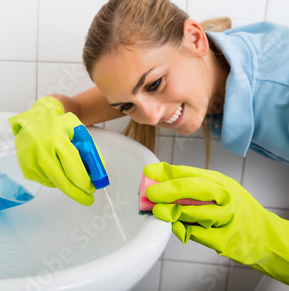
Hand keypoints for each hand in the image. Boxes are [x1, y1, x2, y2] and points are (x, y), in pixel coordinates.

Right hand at [8, 97, 95, 205]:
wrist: (35, 119)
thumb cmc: (58, 124)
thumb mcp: (80, 133)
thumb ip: (90, 153)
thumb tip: (97, 175)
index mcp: (57, 140)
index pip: (74, 170)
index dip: (85, 183)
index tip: (92, 189)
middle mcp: (42, 151)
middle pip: (62, 182)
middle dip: (77, 193)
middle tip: (87, 199)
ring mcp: (31, 161)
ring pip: (54, 183)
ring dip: (65, 182)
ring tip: (66, 167)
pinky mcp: (25, 168)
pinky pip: (44, 181)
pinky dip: (53, 179)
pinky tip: (54, 165)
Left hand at [144, 162, 288, 283]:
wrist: (264, 236)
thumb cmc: (235, 210)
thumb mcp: (216, 190)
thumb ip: (189, 186)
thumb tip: (157, 181)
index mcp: (219, 182)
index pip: (190, 173)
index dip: (166, 172)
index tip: (148, 172)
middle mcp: (225, 197)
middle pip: (195, 189)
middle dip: (169, 189)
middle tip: (151, 194)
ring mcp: (227, 218)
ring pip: (195, 212)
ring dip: (173, 212)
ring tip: (160, 212)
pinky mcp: (224, 240)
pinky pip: (197, 234)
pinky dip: (183, 230)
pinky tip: (177, 227)